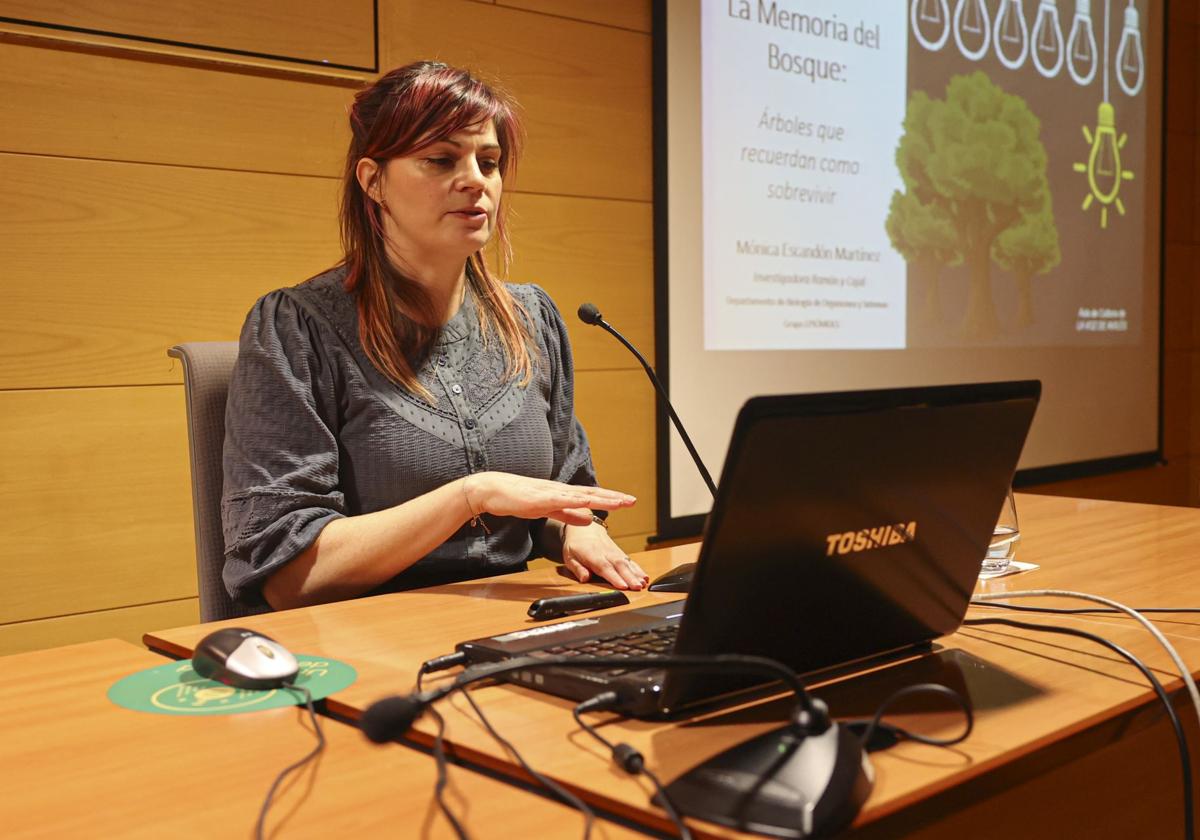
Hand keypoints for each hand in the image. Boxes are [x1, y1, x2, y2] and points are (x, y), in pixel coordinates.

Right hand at [463, 472, 635, 525]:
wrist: (493, 490)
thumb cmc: (517, 499)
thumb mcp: (548, 509)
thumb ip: (568, 514)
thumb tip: (588, 517)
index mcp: (563, 494)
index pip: (592, 497)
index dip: (611, 499)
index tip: (628, 502)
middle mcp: (561, 490)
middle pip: (592, 494)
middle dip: (613, 498)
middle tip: (633, 501)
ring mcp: (551, 492)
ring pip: (581, 496)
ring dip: (601, 498)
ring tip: (618, 501)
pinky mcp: (539, 498)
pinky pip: (560, 500)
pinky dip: (575, 501)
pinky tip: (587, 503)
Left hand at [561, 521, 648, 589]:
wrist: (585, 528)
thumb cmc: (577, 545)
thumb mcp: (570, 557)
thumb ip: (578, 568)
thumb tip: (584, 578)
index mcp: (592, 555)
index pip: (604, 567)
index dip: (614, 577)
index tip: (622, 586)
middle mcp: (606, 553)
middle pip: (619, 566)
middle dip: (630, 577)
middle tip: (638, 587)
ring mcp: (615, 552)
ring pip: (627, 563)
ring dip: (636, 574)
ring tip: (643, 583)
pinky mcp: (620, 553)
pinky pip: (630, 561)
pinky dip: (638, 569)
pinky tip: (645, 576)